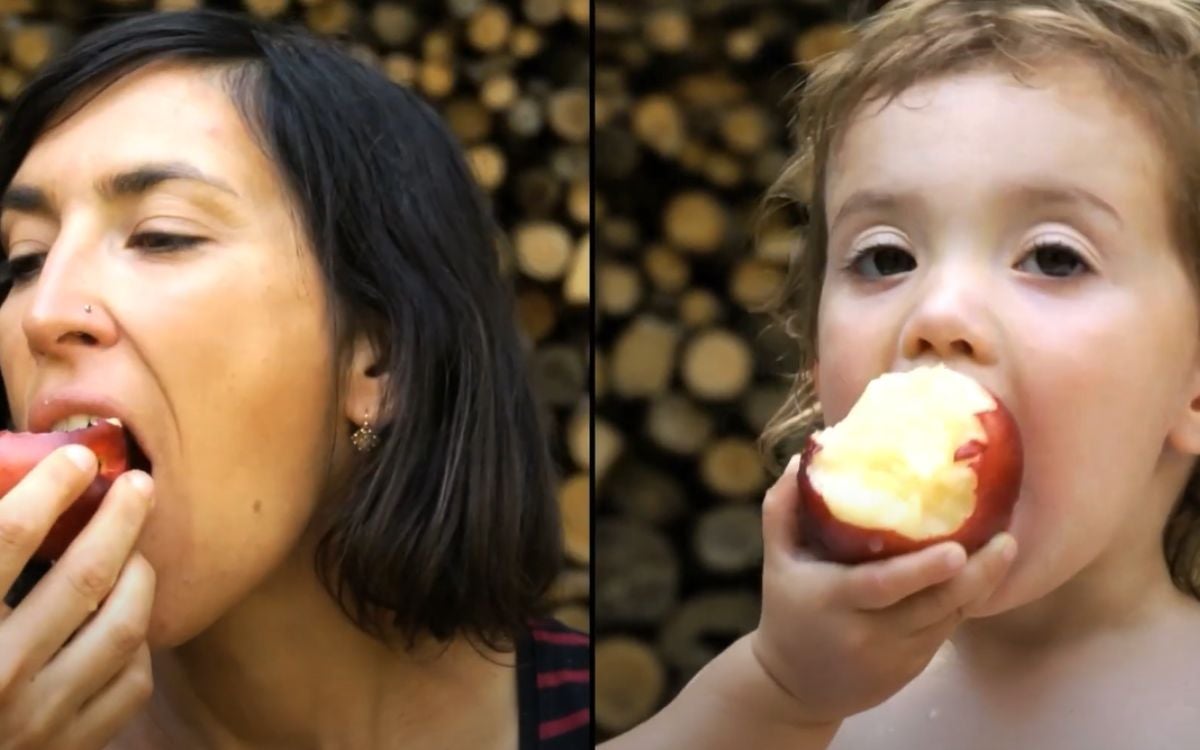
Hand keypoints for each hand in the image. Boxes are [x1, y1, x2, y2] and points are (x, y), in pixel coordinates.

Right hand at [0, 445, 155, 749]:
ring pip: (121, 627)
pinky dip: (134, 643)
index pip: (8, 541)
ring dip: (138, 577)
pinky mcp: (69, 749)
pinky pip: (130, 682)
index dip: (49, 490)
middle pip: (83, 578)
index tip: (78, 459)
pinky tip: (122, 619)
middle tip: (139, 484)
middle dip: (119, 521)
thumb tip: (10, 481)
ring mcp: (38, 719)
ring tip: (135, 551)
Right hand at [750, 454, 1016, 724]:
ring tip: (1004, 547)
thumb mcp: (777, 559)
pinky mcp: (913, 667)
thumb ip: (783, 509)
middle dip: (976, 575)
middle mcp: (869, 632)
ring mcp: (895, 655)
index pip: (882, 586)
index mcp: (834, 601)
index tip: (957, 550)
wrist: (794, 686)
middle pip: (932, 604)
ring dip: (980, 584)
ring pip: (948, 617)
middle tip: (1006, 540)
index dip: (922, 570)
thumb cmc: (787, 609)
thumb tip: (805, 457)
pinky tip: (981, 573)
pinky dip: (965, 601)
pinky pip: (946, 630)